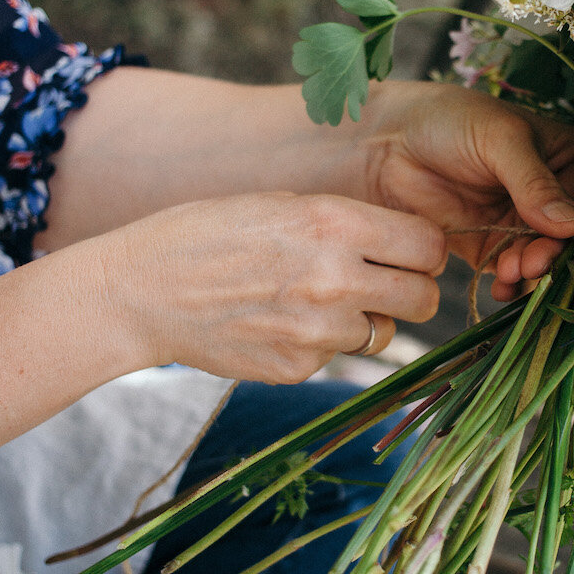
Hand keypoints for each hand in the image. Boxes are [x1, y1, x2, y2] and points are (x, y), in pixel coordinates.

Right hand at [104, 192, 446, 382]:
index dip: (423, 251)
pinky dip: (320, 344)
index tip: (409, 253)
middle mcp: (336, 278)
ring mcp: (319, 331)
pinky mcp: (299, 368)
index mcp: (334, 223)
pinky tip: (278, 323)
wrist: (144, 290)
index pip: (428, 246)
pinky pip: (337, 357)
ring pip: (383, 332)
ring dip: (363, 319)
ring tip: (313, 301)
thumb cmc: (211, 234)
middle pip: (424, 298)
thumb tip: (405, 248)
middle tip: (384, 284)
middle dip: (412, 291)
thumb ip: (347, 225)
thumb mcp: (283, 205)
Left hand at [358, 83, 573, 300]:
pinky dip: (509, 282)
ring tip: (509, 272)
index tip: (560, 241)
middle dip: (551, 254)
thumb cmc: (451, 121)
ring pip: (539, 257)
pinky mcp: (489, 244)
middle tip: (530, 264)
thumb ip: (534, 182)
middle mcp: (549, 193)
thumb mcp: (500, 141)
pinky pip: (509, 270)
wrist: (388, 139)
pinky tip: (500, 286)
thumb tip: (572, 224)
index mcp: (566, 158)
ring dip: (530, 272)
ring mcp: (519, 221)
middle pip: (566, 236)